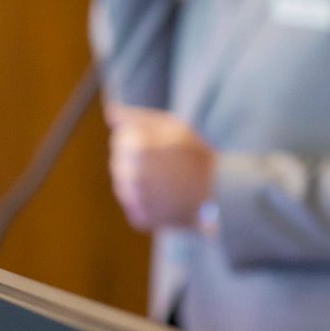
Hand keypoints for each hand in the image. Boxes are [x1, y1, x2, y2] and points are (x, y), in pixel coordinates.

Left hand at [106, 104, 213, 231]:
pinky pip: (134, 205)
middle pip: (119, 162)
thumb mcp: (174, 127)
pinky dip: (147, 202)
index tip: (164, 147)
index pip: (120, 139)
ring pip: (124, 185)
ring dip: (141, 181)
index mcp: (135, 146)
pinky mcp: (138, 218)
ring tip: (168, 182)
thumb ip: (137, 117)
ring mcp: (132, 198)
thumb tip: (111, 113)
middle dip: (138, 161)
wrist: (218, 195)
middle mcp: (129, 173)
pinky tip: (167, 198)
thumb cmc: (197, 156)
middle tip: (168, 166)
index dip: (143, 140)